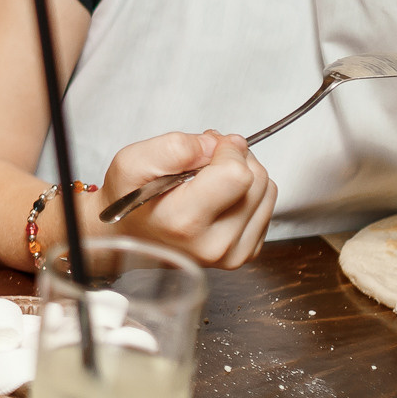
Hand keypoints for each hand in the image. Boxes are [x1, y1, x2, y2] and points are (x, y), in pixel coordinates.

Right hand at [100, 130, 275, 266]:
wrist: (129, 234)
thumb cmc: (129, 199)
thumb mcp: (131, 162)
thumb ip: (173, 147)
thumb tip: (217, 144)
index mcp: (184, 223)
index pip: (237, 174)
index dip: (225, 150)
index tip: (206, 148)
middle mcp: (214, 244)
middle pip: (257, 180)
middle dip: (234, 159)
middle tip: (202, 163)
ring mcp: (233, 253)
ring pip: (267, 190)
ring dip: (243, 174)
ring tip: (209, 179)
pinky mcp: (246, 253)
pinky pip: (267, 206)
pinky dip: (247, 193)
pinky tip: (220, 197)